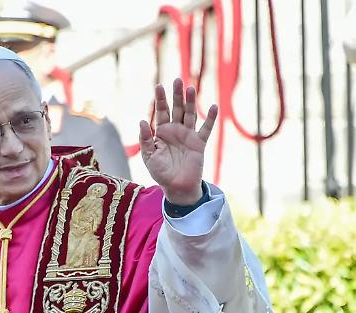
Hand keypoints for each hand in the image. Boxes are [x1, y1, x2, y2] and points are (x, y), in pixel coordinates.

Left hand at [139, 78, 217, 204]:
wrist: (177, 188)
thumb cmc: (161, 173)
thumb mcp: (149, 157)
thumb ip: (145, 140)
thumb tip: (142, 121)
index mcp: (162, 132)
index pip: (161, 112)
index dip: (160, 99)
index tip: (159, 86)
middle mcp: (176, 130)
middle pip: (177, 108)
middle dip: (176, 95)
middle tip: (177, 80)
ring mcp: (188, 136)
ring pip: (190, 115)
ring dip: (191, 102)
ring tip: (190, 88)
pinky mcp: (199, 144)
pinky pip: (205, 129)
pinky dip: (210, 119)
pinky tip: (213, 107)